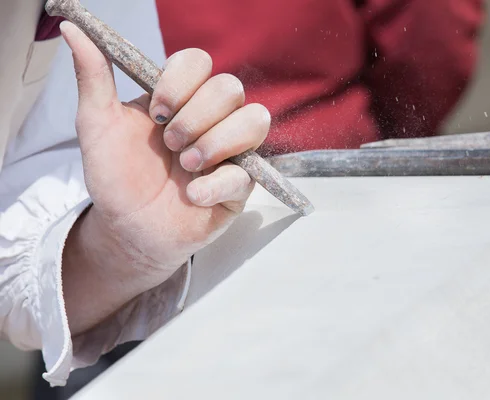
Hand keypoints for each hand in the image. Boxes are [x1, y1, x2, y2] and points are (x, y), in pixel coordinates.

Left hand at [60, 22, 269, 333]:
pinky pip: (247, 173)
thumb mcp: (98, 125)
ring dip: (215, 143)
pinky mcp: (240, 185)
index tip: (156, 112)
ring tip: (186, 166)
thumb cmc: (116, 177)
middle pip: (230, 88)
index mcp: (181, 97)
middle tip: (169, 145)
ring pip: (255, 121)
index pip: (199, 62)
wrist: (127, 228)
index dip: (180, 82)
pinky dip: (215, 184)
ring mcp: (231, 151)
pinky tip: (191, 195)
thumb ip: (94, 79)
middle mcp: (211, 119)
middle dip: (194, 118)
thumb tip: (72, 31)